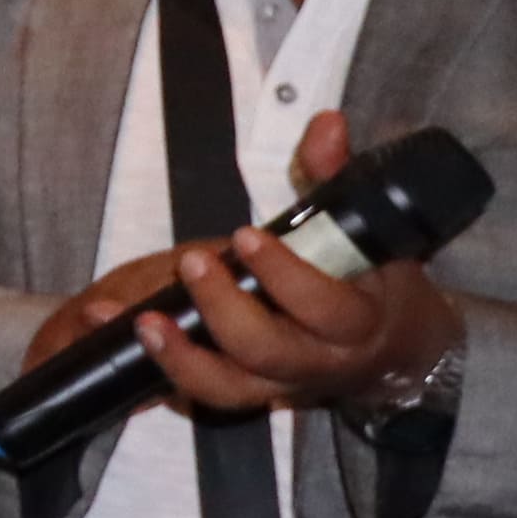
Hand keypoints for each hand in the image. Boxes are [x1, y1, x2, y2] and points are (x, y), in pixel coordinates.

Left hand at [43, 108, 460, 421]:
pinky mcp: (247, 394)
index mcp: (356, 321)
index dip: (284, 275)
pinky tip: (126, 334)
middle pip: (267, 350)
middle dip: (224, 308)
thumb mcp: (366, 230)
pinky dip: (163, 368)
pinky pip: (202, 394)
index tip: (245, 236)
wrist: (389, 351)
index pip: (325, 307)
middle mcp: (318, 361)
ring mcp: (278, 384)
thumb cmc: (373, 283)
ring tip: (142, 319)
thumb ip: (337, 176)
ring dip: (179, 356)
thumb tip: (325, 123)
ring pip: (227, 387)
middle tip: (192, 262)